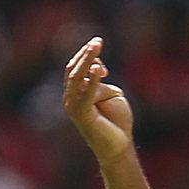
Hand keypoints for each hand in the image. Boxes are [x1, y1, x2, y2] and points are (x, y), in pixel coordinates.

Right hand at [63, 37, 133, 163]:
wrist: (118, 147)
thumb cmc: (116, 122)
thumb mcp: (112, 96)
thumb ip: (103, 82)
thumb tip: (97, 70)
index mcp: (76, 92)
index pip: (76, 68)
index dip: (88, 56)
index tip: (100, 47)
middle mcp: (70, 98)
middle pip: (73, 70)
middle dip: (86, 54)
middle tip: (98, 41)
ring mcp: (74, 106)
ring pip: (77, 78)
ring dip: (87, 61)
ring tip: (96, 47)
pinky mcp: (82, 115)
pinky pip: (86, 95)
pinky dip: (92, 82)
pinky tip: (99, 70)